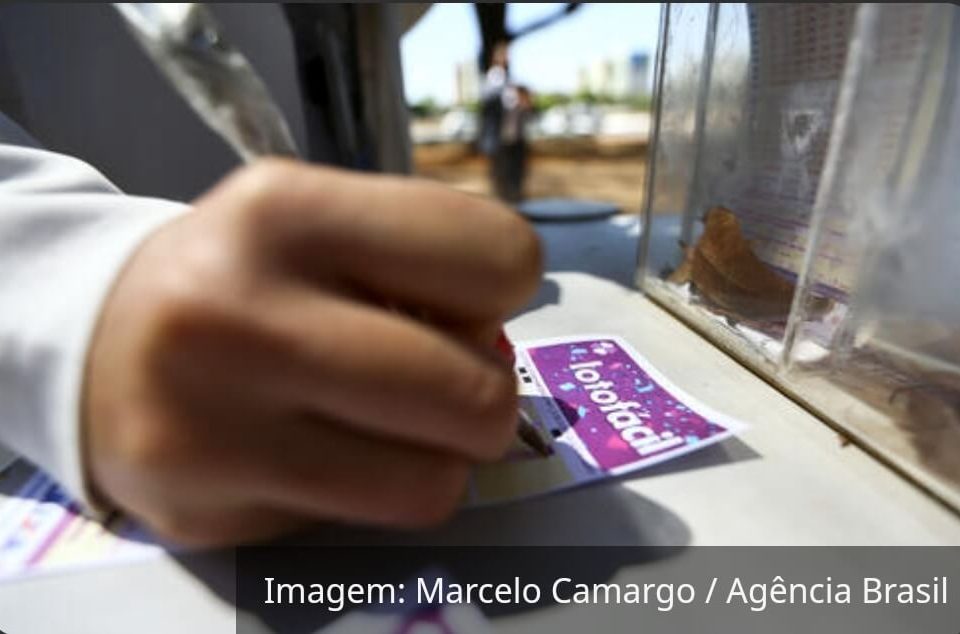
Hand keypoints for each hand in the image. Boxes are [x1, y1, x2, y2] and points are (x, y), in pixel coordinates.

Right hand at [83, 159, 541, 545]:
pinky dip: (367, 490)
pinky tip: (316, 452)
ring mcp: (215, 427)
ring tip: (385, 424)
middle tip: (437, 382)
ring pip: (433, 484)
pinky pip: (364, 522)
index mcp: (286, 212)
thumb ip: (423, 263)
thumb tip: (500, 357)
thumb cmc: (242, 272)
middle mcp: (240, 316)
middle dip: (485, 397)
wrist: (97, 338)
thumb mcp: (320, 219)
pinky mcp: (205, 511)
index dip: (502, 285)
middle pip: (476, 395)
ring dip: (436, 458)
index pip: (498, 257)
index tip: (455, 298)